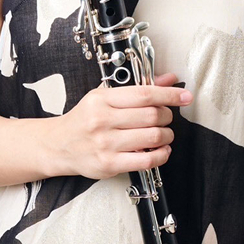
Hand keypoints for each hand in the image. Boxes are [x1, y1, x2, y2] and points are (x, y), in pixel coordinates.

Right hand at [56, 72, 191, 179]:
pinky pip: (146, 161)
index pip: (144, 94)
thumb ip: (138, 89)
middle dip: (168, 116)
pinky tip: (161, 150)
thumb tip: (168, 79)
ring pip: (152, 137)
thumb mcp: (105, 96)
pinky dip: (161, 155)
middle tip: (168, 116)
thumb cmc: (84, 119)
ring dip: (166, 135)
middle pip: (151, 115)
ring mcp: (105, 144)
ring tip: (164, 134)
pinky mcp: (109, 164)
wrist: (58, 145)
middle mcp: (102, 120)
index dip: (169, 94)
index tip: (184, 95)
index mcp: (102, 99)